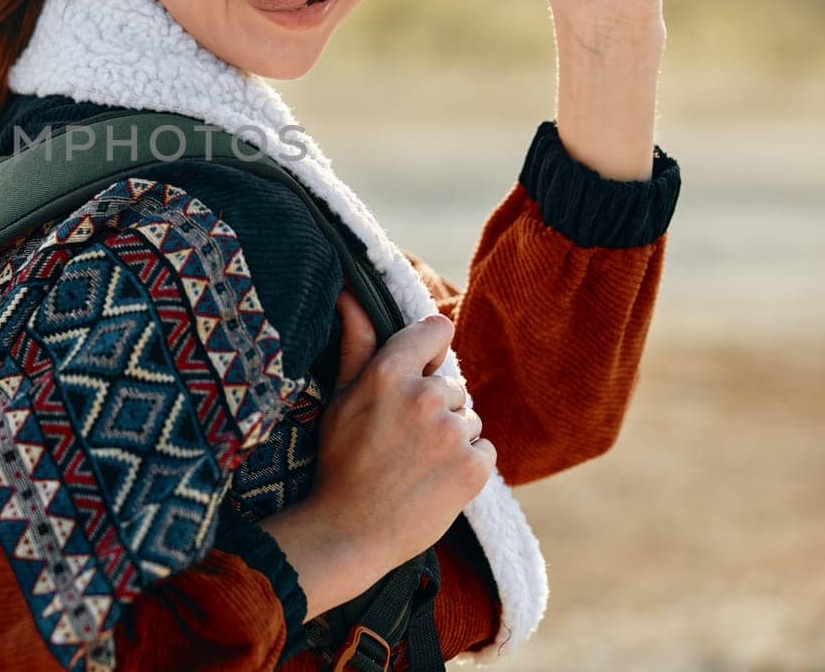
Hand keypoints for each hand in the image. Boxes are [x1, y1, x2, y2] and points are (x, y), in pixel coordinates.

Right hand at [263, 297, 488, 614]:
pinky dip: (467, 465)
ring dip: (450, 438)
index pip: (435, 330)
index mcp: (387, 373)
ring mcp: (451, 433)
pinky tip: (435, 480)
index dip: (430, 347)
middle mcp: (423, 396)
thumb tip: (348, 294)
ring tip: (416, 463)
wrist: (351, 531)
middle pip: (451, 384)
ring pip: (468, 419)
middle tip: (401, 439)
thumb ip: (355, 343)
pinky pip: (484, 450)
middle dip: (434, 406)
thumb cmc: (341, 461)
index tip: (421, 367)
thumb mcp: (340, 397)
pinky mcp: (474, 468)